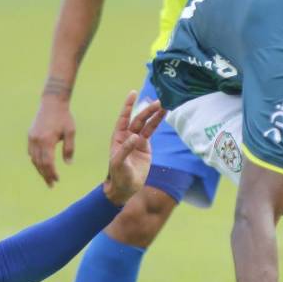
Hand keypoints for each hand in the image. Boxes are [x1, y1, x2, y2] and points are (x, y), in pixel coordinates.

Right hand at [28, 93, 77, 186]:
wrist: (52, 102)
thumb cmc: (64, 117)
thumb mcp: (70, 132)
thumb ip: (69, 148)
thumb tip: (68, 164)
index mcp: (47, 140)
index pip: (48, 162)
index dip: (51, 173)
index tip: (57, 180)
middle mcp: (37, 140)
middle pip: (39, 163)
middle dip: (45, 175)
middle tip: (51, 185)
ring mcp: (31, 138)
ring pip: (34, 159)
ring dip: (40, 169)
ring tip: (47, 177)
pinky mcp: (30, 135)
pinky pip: (31, 152)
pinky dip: (36, 160)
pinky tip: (41, 165)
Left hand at [102, 91, 165, 205]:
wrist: (125, 187)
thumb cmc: (118, 175)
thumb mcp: (119, 163)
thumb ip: (126, 149)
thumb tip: (135, 136)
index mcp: (118, 137)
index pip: (124, 118)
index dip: (128, 106)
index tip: (133, 93)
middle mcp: (127, 136)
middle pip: (138, 119)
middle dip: (147, 110)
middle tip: (158, 102)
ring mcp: (137, 140)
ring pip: (146, 124)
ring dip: (154, 115)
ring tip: (164, 105)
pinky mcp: (145, 146)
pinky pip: (151, 132)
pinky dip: (157, 123)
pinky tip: (163, 115)